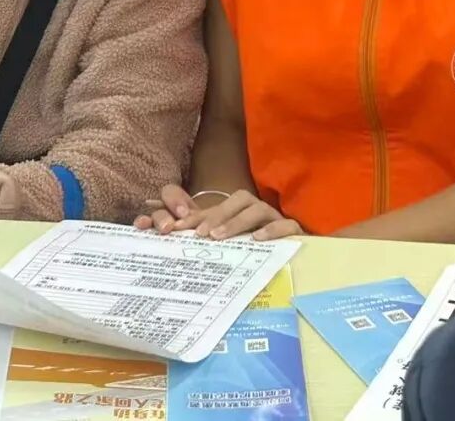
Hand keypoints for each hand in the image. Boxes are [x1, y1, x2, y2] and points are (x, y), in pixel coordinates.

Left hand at [135, 185, 301, 241]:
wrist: (294, 254)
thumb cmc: (253, 249)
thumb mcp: (225, 244)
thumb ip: (199, 233)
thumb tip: (159, 219)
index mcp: (237, 211)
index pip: (215, 207)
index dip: (195, 215)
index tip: (175, 228)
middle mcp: (255, 209)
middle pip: (237, 200)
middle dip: (216, 215)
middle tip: (199, 234)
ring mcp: (274, 218)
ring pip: (256, 209)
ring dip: (236, 221)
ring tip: (220, 237)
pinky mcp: (293, 230)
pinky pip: (285, 224)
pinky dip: (272, 230)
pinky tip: (257, 239)